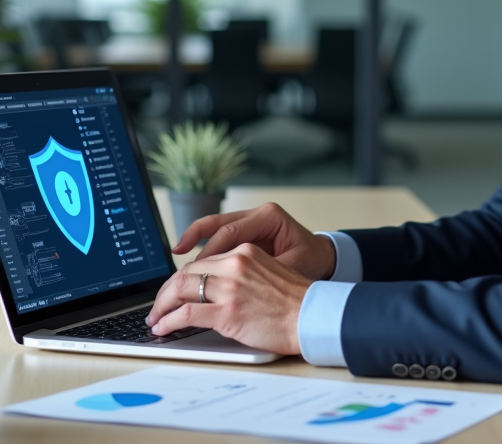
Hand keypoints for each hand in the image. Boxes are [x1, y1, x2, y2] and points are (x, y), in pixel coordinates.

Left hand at [145, 243, 308, 354]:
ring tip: (155, 318)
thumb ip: (241, 275)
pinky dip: (168, 321)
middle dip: (166, 291)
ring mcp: (230, 288)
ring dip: (162, 305)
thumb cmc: (295, 303)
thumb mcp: (268, 274)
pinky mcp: (227, 312)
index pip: (202, 261)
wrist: (312, 316)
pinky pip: (185, 314)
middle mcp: (235, 265)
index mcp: (245, 253)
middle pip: (186, 273)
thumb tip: (215, 291)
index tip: (175, 289)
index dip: (183, 277)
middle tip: (158, 305)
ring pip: (180, 290)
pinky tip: (163, 327)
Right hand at [173, 202, 336, 280]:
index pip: (231, 231)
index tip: (195, 267)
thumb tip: (240, 286)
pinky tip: (193, 262)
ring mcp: (250, 222)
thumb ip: (266, 272)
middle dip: (194, 239)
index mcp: (269, 217)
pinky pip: (220, 237)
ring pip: (214, 227)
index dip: (209, 249)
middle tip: (177, 255)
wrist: (324, 257)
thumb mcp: (292, 268)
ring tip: (177, 255)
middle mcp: (257, 215)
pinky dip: (205, 247)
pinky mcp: (246, 233)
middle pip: (217, 222)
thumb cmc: (312, 262)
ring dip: (195, 240)